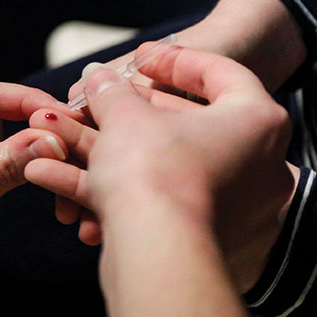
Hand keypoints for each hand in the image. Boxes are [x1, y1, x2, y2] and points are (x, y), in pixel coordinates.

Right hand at [27, 46, 298, 291]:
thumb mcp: (126, 116)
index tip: (140, 58)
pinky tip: (55, 177)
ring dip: (108, 152)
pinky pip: (157, 204)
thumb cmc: (155, 172)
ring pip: (164, 167)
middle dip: (134, 113)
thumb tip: (99, 76)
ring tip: (61, 139)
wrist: (157, 257)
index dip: (173, 60)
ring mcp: (238, 208)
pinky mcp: (211, 243)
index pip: (220, 72)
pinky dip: (111, 189)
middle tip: (105, 101)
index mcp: (258, 121)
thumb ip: (112, 90)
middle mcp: (260, 166)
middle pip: (188, 126)